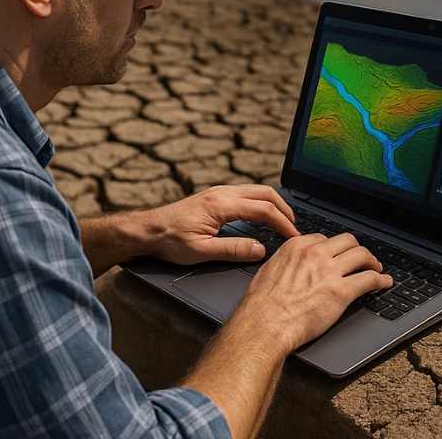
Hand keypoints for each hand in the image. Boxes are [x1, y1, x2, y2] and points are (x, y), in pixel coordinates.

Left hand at [139, 184, 298, 265]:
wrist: (147, 230)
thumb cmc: (169, 241)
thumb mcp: (200, 251)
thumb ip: (232, 250)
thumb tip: (260, 250)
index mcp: (221, 205)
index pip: (263, 210)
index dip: (282, 223)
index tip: (293, 236)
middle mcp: (222, 193)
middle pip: (265, 193)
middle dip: (284, 209)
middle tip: (294, 228)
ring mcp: (219, 192)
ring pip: (257, 191)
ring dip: (274, 204)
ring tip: (284, 222)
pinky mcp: (215, 196)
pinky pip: (247, 194)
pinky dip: (262, 203)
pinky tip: (263, 216)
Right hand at [229, 232, 394, 354]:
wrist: (264, 325)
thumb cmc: (261, 306)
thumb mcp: (269, 271)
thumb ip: (286, 263)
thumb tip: (293, 266)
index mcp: (297, 247)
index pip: (324, 239)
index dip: (335, 248)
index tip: (340, 255)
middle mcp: (315, 254)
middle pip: (347, 241)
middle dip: (357, 249)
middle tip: (362, 259)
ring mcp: (329, 271)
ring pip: (361, 255)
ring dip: (372, 261)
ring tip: (376, 269)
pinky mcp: (341, 292)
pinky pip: (368, 279)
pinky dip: (381, 280)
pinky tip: (385, 283)